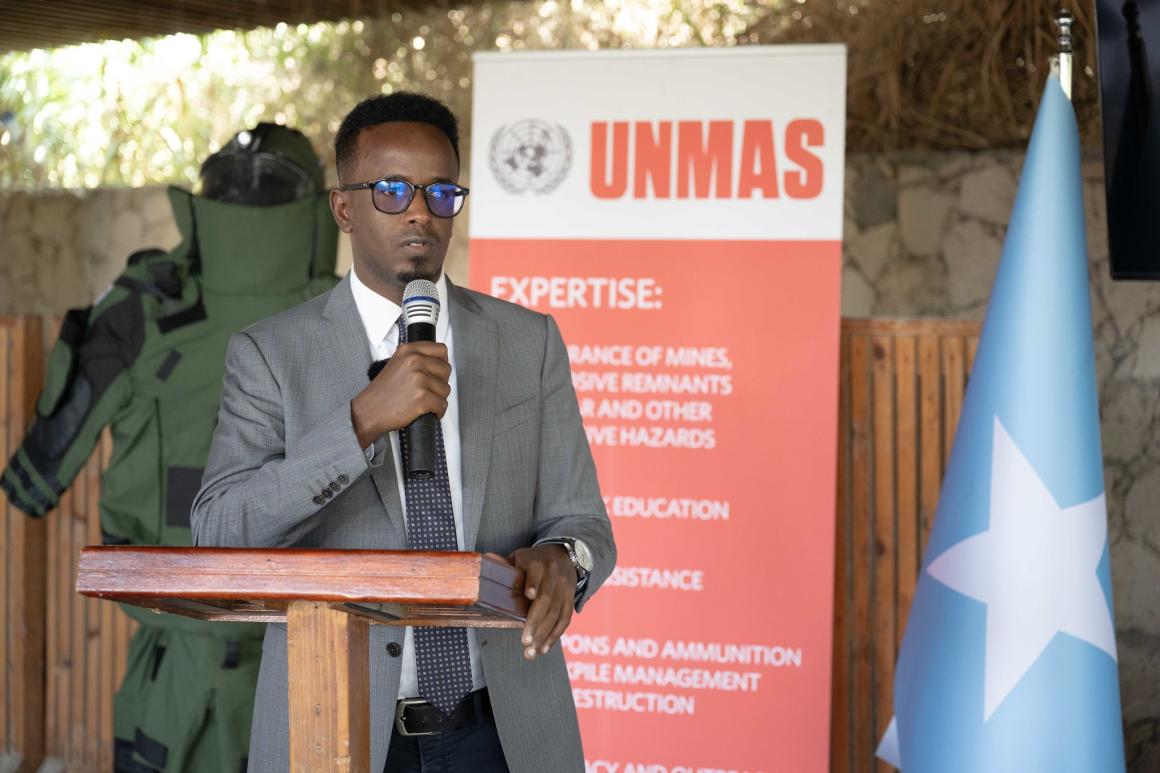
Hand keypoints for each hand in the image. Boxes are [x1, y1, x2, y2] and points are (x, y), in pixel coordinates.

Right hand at [351, 342, 450, 446]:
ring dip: (439, 398)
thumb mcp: (396, 363)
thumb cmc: (383, 391)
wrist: (369, 410)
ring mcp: (419, 379)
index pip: (441, 350)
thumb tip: (438, 361)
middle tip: (429, 390)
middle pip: (446, 370)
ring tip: (425, 402)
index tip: (437, 372)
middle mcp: (415, 361)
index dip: (442, 362)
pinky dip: (437, 412)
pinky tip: (427, 412)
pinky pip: (442, 405)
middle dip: (441, 382)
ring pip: (446, 389)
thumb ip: (415, 358)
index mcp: (409, 350)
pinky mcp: (422, 398)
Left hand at [508, 544, 576, 659]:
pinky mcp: (571, 599)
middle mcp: (554, 574)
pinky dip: (554, 635)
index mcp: (538, 562)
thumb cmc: (532, 561)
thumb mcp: (518, 558)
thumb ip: (503, 567)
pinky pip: (565, 619)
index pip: (535, 573)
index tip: (528, 595)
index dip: (532, 583)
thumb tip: (482, 573)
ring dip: (544, 635)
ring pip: (556, 613)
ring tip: (531, 652)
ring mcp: (565, 587)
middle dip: (535, 621)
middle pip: (546, 599)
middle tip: (525, 641)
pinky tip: (544, 649)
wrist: (562, 555)